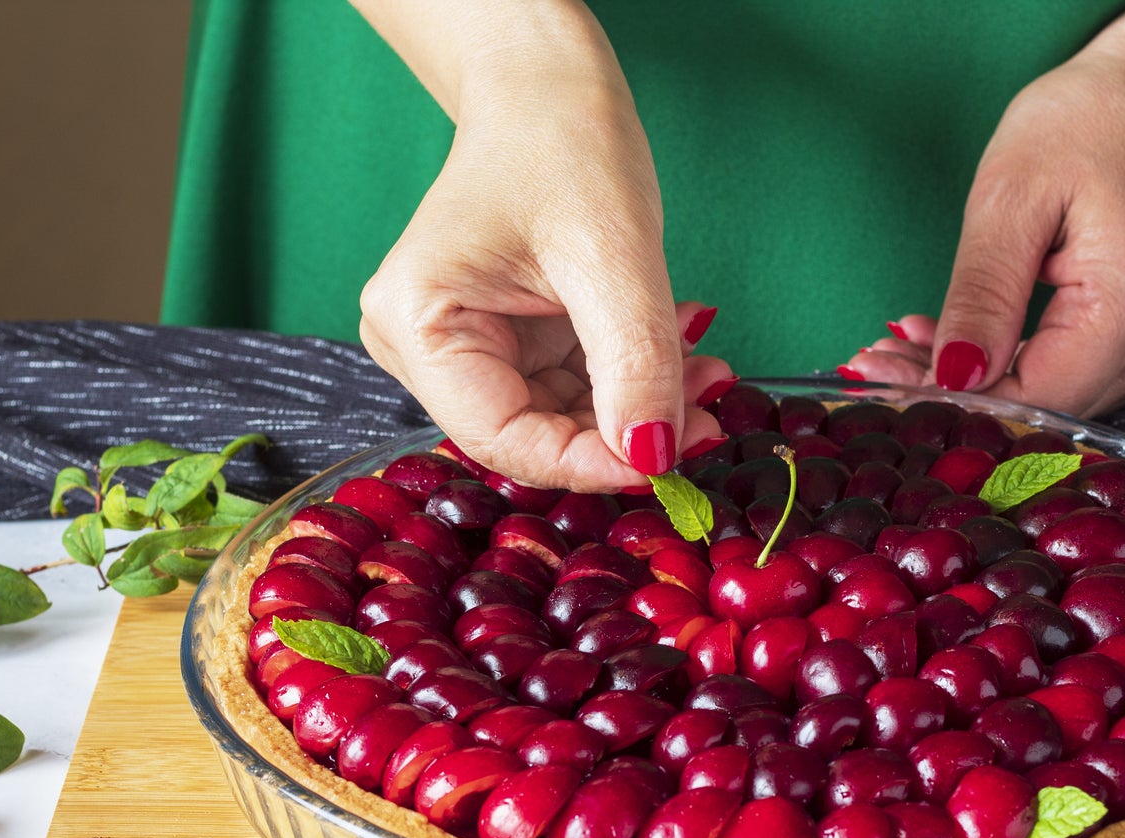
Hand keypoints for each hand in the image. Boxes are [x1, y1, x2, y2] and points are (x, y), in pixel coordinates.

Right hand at [358, 51, 730, 491]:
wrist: (549, 86)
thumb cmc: (562, 142)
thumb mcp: (611, 255)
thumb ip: (632, 364)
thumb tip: (654, 459)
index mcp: (416, 323)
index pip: (503, 440)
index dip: (589, 463)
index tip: (670, 460)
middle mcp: (425, 347)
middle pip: (534, 435)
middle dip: (627, 431)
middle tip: (708, 413)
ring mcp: (466, 347)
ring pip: (566, 419)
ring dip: (643, 404)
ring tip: (706, 368)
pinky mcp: (509, 343)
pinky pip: (578, 389)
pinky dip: (636, 378)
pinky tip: (681, 347)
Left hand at [843, 48, 1124, 417]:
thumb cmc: (1088, 125)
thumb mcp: (1012, 197)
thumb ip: (985, 295)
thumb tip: (955, 377)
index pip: (1031, 395)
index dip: (949, 398)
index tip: (875, 373)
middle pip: (1039, 403)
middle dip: (951, 391)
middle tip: (873, 359)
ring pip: (1048, 394)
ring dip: (971, 380)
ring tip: (903, 345)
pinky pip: (1064, 371)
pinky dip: (1003, 362)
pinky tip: (953, 340)